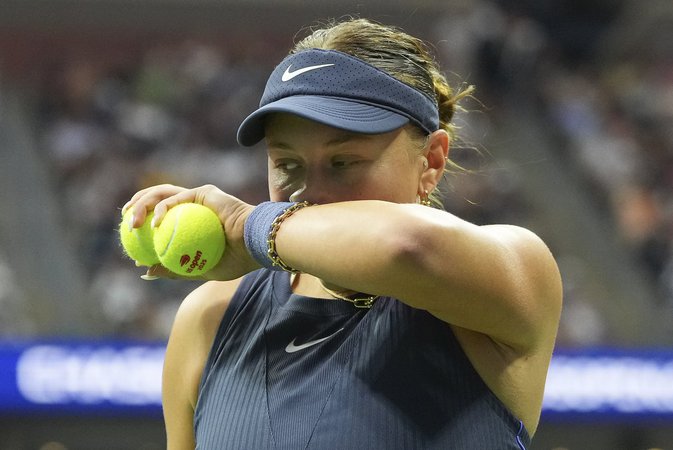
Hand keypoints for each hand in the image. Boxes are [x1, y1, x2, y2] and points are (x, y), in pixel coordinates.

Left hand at [122, 184, 259, 280]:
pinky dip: (163, 209)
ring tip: (132, 220)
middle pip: (158, 200)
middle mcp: (194, 205)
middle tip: (125, 222)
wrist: (257, 246)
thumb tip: (144, 271)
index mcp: (194, 221)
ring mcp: (198, 197)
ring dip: (143, 204)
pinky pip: (178, 198)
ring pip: (163, 194)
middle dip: (136, 205)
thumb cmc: (236, 260)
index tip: (130, 238)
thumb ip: (174, 269)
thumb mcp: (199, 270)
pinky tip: (154, 223)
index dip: (142, 223)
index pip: (162, 217)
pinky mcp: (204, 192)